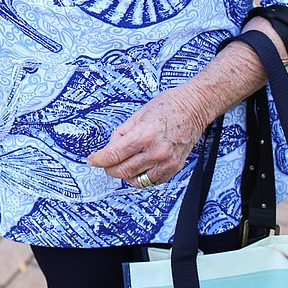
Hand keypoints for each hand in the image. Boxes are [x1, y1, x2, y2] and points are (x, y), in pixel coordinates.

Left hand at [87, 87, 209, 186]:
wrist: (195, 107)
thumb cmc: (169, 105)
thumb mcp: (139, 113)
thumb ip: (123, 132)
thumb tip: (112, 146)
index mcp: (144, 136)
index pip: (114, 155)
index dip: (99, 159)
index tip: (92, 160)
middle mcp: (156, 152)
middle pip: (123, 170)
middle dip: (109, 167)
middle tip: (105, 161)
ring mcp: (166, 162)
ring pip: (136, 180)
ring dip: (125, 174)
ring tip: (123, 163)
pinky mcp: (174, 168)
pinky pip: (152, 181)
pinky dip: (141, 177)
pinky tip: (139, 166)